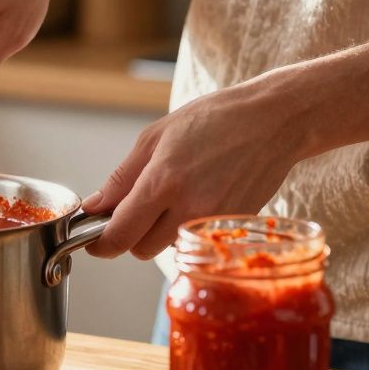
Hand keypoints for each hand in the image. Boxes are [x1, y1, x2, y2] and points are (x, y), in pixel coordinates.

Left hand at [82, 79, 309, 258]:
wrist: (274, 121)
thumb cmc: (214, 120)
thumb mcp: (156, 137)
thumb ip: (122, 178)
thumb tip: (94, 206)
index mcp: (163, 182)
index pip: (120, 235)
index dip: (100, 243)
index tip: (94, 240)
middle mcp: (188, 208)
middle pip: (140, 249)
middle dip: (131, 234)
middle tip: (138, 207)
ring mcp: (212, 223)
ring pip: (167, 249)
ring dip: (158, 233)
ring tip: (174, 196)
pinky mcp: (231, 229)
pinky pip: (193, 241)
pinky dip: (185, 229)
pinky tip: (196, 199)